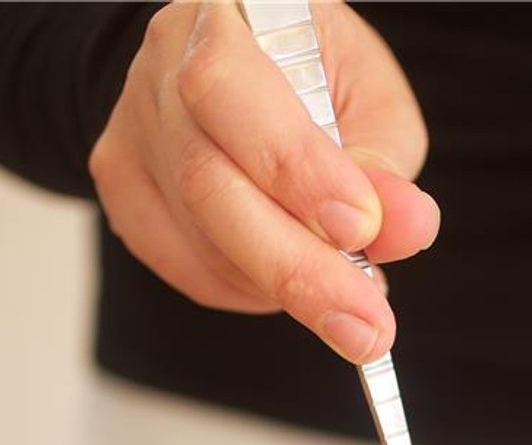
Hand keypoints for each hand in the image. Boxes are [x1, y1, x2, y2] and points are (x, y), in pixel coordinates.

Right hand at [88, 0, 438, 362]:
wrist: (246, 70)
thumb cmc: (317, 77)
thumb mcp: (371, 100)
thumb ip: (387, 165)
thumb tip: (406, 228)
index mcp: (226, 14)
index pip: (231, 91)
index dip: (295, 169)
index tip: (360, 230)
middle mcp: (161, 64)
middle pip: (208, 184)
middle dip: (299, 268)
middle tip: (367, 327)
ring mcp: (132, 130)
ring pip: (201, 239)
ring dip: (286, 286)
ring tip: (350, 299)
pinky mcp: (124, 189)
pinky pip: (188, 267)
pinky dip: (252, 291)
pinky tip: (293, 280)